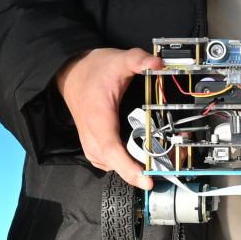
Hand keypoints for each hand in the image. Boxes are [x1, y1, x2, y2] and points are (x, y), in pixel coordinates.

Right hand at [56, 47, 160, 188]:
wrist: (71, 75)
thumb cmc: (93, 72)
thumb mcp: (119, 60)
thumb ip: (139, 60)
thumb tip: (158, 63)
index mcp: (99, 120)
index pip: (112, 151)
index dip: (129, 169)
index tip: (146, 179)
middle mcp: (93, 138)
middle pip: (116, 165)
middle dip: (142, 170)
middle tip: (169, 166)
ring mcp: (91, 145)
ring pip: (114, 167)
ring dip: (135, 168)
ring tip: (160, 160)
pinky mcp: (93, 148)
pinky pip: (110, 163)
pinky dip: (126, 164)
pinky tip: (140, 156)